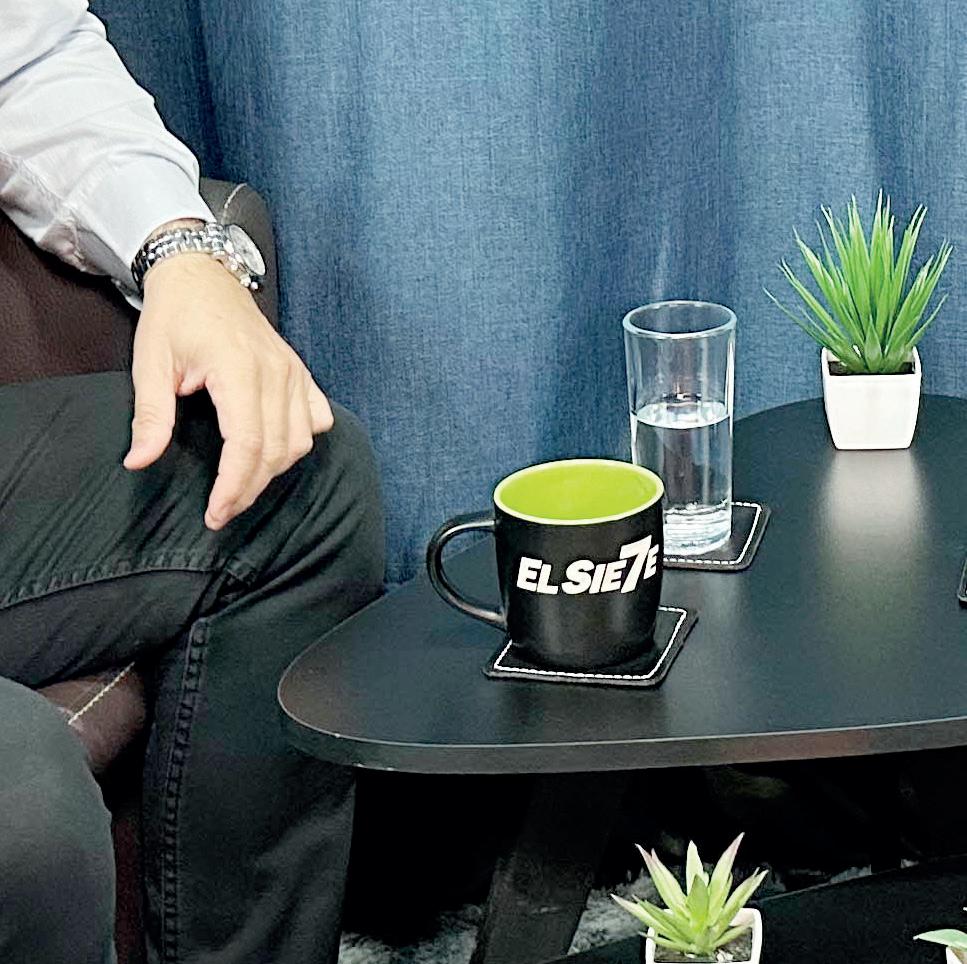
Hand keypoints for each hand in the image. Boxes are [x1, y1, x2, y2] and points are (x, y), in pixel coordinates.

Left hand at [123, 252, 332, 529]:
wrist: (202, 275)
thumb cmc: (174, 317)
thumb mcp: (150, 362)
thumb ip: (150, 415)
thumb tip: (139, 461)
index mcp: (238, 369)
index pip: (246, 443)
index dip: (234, 486)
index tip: (215, 513)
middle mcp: (275, 372)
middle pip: (275, 450)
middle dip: (249, 488)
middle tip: (222, 510)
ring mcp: (293, 372)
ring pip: (300, 440)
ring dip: (275, 469)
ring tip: (244, 483)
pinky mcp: (300, 371)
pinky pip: (318, 419)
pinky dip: (302, 441)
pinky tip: (277, 449)